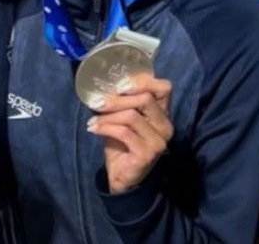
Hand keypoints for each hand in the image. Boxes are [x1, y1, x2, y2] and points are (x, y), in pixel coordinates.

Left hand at [87, 74, 173, 193]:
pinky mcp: (147, 153)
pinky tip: (94, 128)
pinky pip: (124, 132)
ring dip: (108, 116)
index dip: (143, 81)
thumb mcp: (122, 119)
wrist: (122, 177)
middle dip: (117, 99)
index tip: (120, 85)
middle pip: (145, 98)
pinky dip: (105, 128)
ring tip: (93, 120)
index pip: (164, 88)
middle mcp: (165, 126)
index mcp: (162, 114)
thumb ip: (122, 104)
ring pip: (132, 116)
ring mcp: (159, 140)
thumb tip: (103, 85)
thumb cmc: (122, 145)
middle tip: (98, 103)